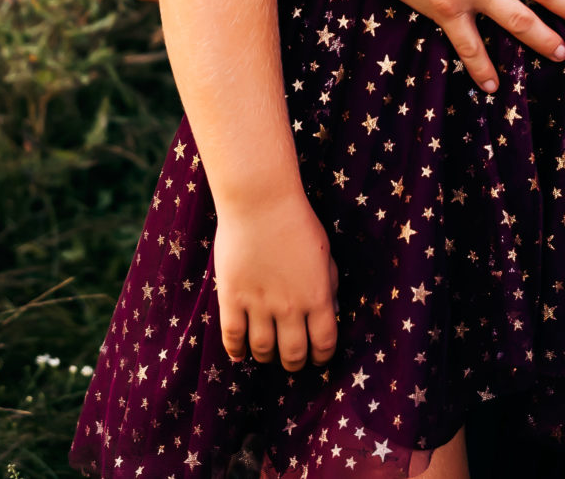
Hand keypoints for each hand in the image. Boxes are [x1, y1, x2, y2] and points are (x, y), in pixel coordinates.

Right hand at [212, 190, 338, 371]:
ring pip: (263, 350)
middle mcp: (290, 308)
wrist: (260, 201)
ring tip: (267, 353)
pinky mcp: (232, 298)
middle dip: (294, 363)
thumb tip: (332, 313)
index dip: (322, 357)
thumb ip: (329, 285)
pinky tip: (239, 354)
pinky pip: (233, 336)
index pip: (324, 343)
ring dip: (266, 357)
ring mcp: (259, 305)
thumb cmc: (296, 222)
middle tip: (291, 360)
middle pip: (293, 354)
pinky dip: (236, 351)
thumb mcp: (324, 253)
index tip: (318, 358)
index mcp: (317, 297)